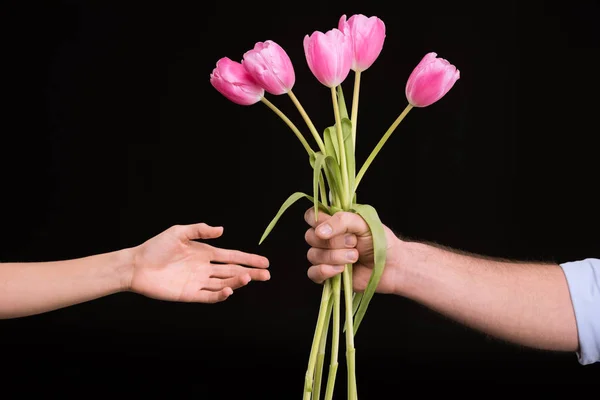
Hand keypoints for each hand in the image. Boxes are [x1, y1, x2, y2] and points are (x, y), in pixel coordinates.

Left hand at [129, 223, 269, 302]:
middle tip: (267, 275)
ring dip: (237, 282)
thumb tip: (222, 230)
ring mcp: (198, 282)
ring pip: (224, 283)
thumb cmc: (156, 247)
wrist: (136, 266)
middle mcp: (205, 269)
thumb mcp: (178, 232)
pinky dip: (220, 295)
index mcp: (205, 253)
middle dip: (251, 273)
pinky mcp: (189, 294)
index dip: (248, 259)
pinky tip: (229, 290)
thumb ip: (200, 230)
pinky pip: (209, 296)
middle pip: (233, 271)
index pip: (232, 257)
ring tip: (248, 278)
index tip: (264, 262)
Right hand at [304, 208, 401, 293]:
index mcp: (332, 222)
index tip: (333, 227)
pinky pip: (313, 273)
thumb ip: (341, 220)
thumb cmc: (379, 241)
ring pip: (313, 255)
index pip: (311, 216)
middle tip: (354, 242)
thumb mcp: (363, 223)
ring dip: (335, 256)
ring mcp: (325, 257)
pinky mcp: (327, 275)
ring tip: (355, 257)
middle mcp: (326, 239)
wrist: (392, 265)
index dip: (318, 221)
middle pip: (310, 237)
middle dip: (333, 241)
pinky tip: (341, 270)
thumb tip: (319, 232)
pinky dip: (325, 271)